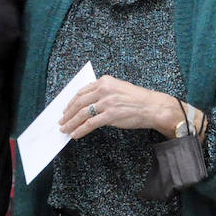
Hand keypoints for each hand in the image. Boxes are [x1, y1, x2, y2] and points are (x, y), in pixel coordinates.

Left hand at [60, 75, 176, 139]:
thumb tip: (88, 102)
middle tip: (62, 121)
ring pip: (82, 114)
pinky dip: (80, 130)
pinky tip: (75, 134)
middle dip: (68, 113)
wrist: (153, 107)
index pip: (82, 91)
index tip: (66, 109)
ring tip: (65, 129)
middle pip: (79, 102)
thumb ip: (103, 91)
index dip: (71, 102)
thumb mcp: (119, 88)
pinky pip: (90, 124)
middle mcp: (104, 90)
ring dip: (71, 123)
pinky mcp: (110, 115)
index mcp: (105, 81)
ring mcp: (107, 103)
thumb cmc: (138, 99)